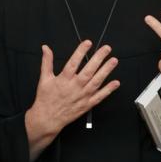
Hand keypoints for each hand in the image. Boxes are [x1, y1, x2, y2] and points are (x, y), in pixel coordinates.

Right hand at [25, 41, 119, 159]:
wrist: (47, 118)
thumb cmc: (45, 99)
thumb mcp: (44, 78)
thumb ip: (46, 62)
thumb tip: (45, 48)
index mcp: (63, 79)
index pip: (73, 62)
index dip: (81, 52)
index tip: (88, 43)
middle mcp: (74, 87)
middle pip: (88, 70)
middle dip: (98, 58)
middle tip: (106, 48)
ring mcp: (82, 96)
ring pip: (96, 82)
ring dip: (106, 71)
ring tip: (114, 60)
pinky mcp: (87, 105)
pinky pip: (100, 97)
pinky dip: (108, 90)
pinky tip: (116, 83)